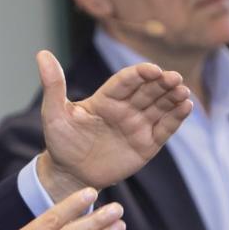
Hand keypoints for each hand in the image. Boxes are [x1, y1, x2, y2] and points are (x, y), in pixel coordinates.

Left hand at [35, 49, 192, 200]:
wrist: (70, 175)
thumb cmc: (60, 143)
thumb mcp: (53, 114)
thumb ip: (53, 86)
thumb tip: (42, 53)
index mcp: (106, 98)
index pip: (127, 81)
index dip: (140, 74)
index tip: (152, 69)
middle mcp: (125, 108)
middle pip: (148, 91)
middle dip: (162, 83)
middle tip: (175, 79)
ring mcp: (138, 125)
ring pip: (160, 107)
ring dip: (173, 97)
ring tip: (183, 92)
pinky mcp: (146, 145)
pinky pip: (164, 129)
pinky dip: (176, 118)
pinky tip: (186, 108)